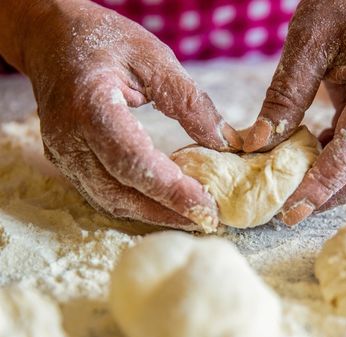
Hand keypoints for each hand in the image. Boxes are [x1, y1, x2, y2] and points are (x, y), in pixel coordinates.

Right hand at [5, 1, 237, 231]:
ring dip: (153, 215)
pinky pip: (103, 194)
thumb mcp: (153, 57)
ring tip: (192, 217)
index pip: (132, 161)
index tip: (207, 207)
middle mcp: (69, 138)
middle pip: (119, 193)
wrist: (52, 38)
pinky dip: (136, 205)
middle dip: (166, 213)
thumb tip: (225, 142)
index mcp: (90, 105)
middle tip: (208, 221)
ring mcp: (63, 154)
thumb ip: (189, 100)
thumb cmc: (104, 41)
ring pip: (109, 201)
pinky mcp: (67, 162)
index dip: (171, 190)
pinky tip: (165, 205)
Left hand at [242, 0, 345, 225]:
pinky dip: (340, 166)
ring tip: (299, 192)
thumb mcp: (306, 44)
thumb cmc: (342, 4)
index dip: (324, 185)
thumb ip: (284, 97)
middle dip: (333, 197)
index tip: (292, 211)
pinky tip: (313, 157)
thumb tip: (257, 145)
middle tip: (291, 211)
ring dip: (338, 187)